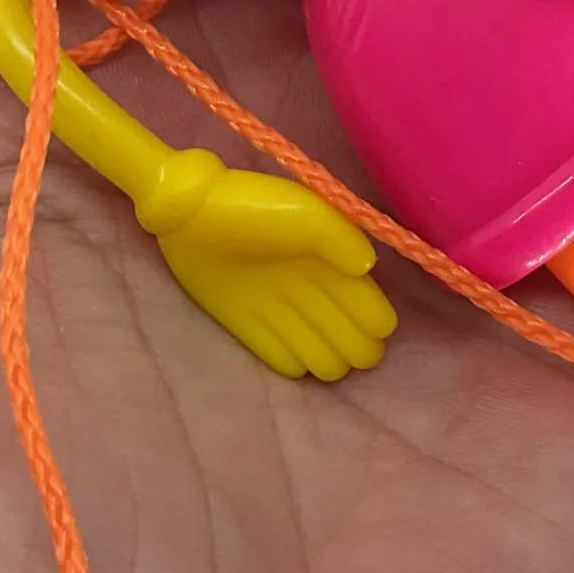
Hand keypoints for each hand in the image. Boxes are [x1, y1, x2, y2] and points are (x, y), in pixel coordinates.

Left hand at [138, 151, 397, 380]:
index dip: (376, 318)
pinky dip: (295, 364)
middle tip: (362, 353)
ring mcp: (278, 308)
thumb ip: (340, 238)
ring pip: (318, 350)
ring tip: (336, 362)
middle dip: (361, 346)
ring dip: (331, 360)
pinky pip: (280, 357)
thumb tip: (368, 268)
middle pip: (347, 333)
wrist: (192, 215)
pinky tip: (302, 363)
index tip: (382, 330)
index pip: (364, 302)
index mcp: (327, 262)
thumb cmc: (253, 208)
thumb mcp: (306, 213)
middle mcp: (307, 288)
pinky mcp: (247, 324)